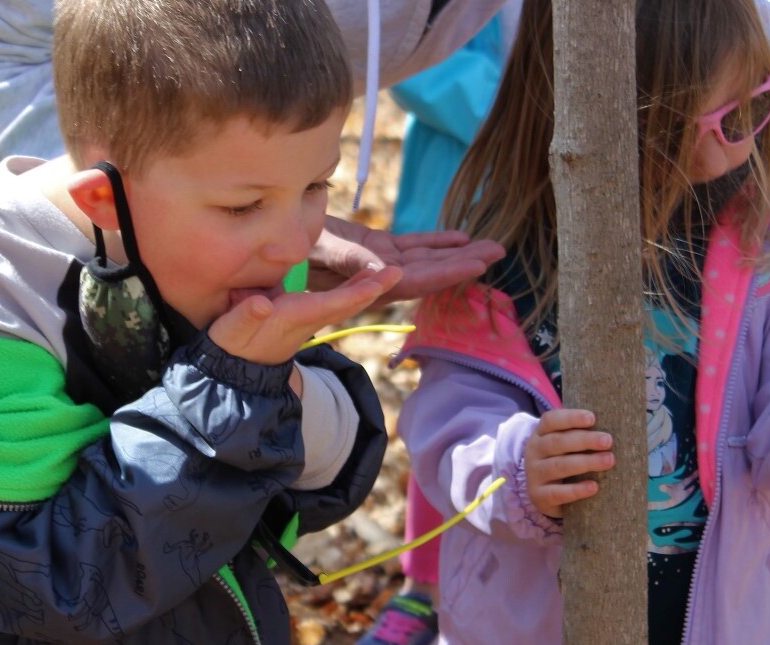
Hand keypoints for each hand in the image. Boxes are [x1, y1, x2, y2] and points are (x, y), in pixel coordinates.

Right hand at [208, 266, 400, 364]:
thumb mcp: (231, 329)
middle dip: (373, 288)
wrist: (235, 366)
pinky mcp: (306, 317)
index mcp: (294, 317)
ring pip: (345, 303)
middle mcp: (308, 319)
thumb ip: (246, 315)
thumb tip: (263, 303)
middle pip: (347, 304)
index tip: (380, 280)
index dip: (356, 291)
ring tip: (388, 271)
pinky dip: (354, 290)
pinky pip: (337, 302)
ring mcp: (309, 319)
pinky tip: (364, 278)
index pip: (332, 303)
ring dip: (367, 288)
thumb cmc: (232, 342)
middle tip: (398, 271)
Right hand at [308, 216, 504, 303]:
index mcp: (369, 281)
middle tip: (500, 251)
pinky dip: (436, 241)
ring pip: (425, 258)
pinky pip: (411, 245)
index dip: (448, 273)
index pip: (416, 280)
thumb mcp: (320, 252)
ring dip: (457, 252)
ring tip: (491, 245)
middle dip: (464, 263)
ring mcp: (379, 262)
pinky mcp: (374, 247)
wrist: (268, 244)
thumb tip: (386, 273)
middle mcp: (380, 276)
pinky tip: (461, 237)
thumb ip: (352, 262)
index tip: (478, 266)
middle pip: (429, 272)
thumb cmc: (289, 249)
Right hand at [523, 409, 613, 518]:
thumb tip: (608, 432)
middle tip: (608, 441)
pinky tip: (594, 487)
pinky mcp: (538, 496)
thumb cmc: (563, 462)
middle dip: (585, 440)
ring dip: (586, 462)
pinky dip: (577, 490)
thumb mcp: (565, 446)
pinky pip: (557, 493)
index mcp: (541, 434)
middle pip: (557, 442)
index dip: (571, 418)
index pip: (551, 420)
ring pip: (560, 466)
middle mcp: (534, 452)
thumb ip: (580, 436)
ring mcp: (535, 474)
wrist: (544, 495)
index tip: (592, 418)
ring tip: (609, 461)